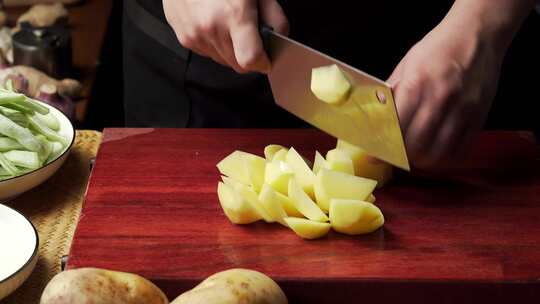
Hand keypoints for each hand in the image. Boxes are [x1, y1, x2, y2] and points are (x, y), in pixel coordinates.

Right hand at [163, 0, 288, 72]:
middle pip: (237, 64)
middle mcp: (211, 28)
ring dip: (230, 49)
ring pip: (222, 60)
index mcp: (233, 14)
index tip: (266, 58)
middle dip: (247, 55)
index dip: (262, 62)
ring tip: (228, 23)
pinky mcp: (184, 36)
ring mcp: (194, 34)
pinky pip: (207, 52)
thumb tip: (278, 40)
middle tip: (248, 34)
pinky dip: (214, 43)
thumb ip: (274, 17)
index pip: (250, 61)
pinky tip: (214, 22)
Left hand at [387, 11, 506, 168]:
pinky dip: (444, 157)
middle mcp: (440, 99)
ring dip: (422, 160)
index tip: (376, 152)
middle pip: (414, 145)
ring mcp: (462, 110)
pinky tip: (435, 151)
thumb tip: (375, 117)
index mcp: (417, 84)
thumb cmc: (438, 49)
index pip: (395, 127)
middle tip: (395, 155)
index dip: (383, 144)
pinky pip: (460, 150)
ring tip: (414, 157)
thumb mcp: (407, 65)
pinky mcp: (478, 117)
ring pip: (437, 153)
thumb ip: (392, 93)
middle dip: (401, 155)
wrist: (478, 35)